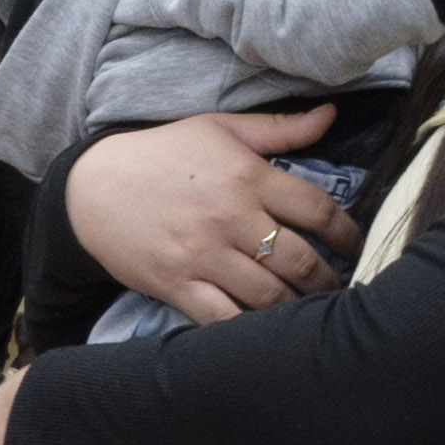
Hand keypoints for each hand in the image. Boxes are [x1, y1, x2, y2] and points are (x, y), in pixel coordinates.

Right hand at [69, 105, 356, 324]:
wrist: (89, 187)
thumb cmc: (160, 154)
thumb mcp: (217, 128)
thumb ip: (278, 128)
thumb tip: (332, 114)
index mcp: (247, 176)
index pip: (317, 209)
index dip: (347, 233)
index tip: (355, 245)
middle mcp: (230, 217)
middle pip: (300, 259)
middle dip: (328, 279)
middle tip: (338, 286)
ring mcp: (202, 255)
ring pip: (268, 295)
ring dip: (297, 307)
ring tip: (310, 310)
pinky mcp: (176, 284)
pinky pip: (223, 318)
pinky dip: (250, 328)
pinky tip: (266, 330)